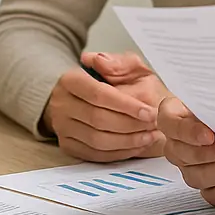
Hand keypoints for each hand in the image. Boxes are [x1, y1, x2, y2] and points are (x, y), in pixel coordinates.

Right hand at [43, 51, 166, 161]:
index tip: (148, 112)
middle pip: (97, 119)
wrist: (96, 100)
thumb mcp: (122, 65)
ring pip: (97, 141)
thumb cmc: (113, 83)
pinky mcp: (69, 146)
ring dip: (128, 141)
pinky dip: (120, 153)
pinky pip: (96, 155)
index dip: (126, 105)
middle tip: (153, 126)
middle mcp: (61, 105)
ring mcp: (63, 128)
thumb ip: (116, 61)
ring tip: (150, 136)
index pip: (98, 94)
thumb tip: (99, 59)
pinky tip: (137, 145)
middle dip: (130, 124)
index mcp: (70, 80)